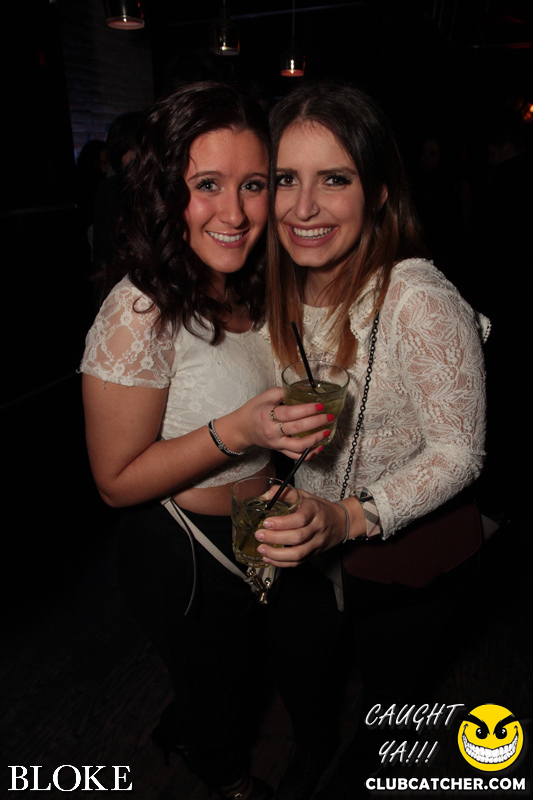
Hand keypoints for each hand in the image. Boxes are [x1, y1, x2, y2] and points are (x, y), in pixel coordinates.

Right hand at [220, 387, 334, 458]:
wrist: (242, 428)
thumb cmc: (254, 410)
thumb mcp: (265, 396)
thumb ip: (282, 392)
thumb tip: (301, 390)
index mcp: (268, 415)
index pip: (290, 413)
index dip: (307, 410)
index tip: (320, 406)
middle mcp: (272, 431)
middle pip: (297, 429)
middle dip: (316, 422)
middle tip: (328, 417)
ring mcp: (276, 443)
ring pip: (298, 446)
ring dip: (315, 440)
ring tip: (326, 432)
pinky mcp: (279, 450)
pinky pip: (296, 456)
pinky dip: (309, 453)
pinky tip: (319, 447)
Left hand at [253, 490, 355, 566]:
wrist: (340, 522)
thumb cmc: (318, 508)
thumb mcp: (304, 495)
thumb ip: (283, 492)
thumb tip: (264, 496)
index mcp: (314, 511)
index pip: (300, 518)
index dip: (282, 522)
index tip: (266, 522)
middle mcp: (317, 528)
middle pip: (297, 537)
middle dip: (275, 538)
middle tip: (259, 535)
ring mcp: (316, 543)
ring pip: (298, 554)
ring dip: (277, 554)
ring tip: (262, 549)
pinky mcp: (313, 554)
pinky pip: (297, 562)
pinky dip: (281, 563)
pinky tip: (269, 558)